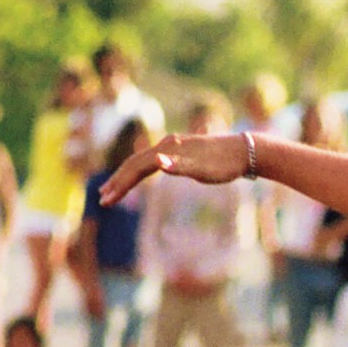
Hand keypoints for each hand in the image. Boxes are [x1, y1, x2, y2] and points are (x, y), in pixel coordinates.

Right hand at [101, 130, 250, 205]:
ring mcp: (172, 148)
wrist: (245, 151)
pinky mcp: (179, 152)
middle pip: (134, 163)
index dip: (121, 184)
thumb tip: (158, 161)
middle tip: (103, 199)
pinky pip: (152, 163)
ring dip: (126, 177)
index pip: (136, 168)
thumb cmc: (224, 164)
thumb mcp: (204, 170)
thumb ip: (180, 166)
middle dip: (118, 182)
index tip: (107, 201)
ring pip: (141, 162)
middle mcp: (166, 145)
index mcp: (167, 150)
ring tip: (113, 191)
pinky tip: (138, 179)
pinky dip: (140, 173)